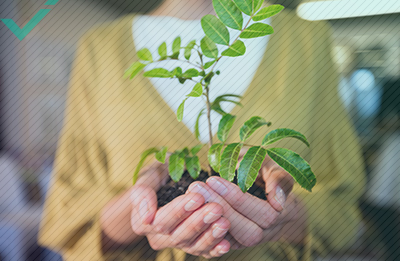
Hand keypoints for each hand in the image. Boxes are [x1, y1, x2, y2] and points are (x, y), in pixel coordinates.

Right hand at [130, 163, 230, 257]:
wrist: (171, 181)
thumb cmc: (159, 176)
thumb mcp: (148, 177)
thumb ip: (142, 193)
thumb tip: (147, 217)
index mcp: (144, 223)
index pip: (160, 221)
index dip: (178, 211)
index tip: (197, 197)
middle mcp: (160, 238)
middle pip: (178, 235)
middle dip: (198, 222)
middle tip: (216, 208)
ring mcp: (178, 243)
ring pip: (193, 245)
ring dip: (210, 236)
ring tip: (224, 222)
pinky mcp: (194, 246)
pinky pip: (204, 252)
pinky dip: (215, 249)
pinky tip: (226, 243)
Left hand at [185, 156, 304, 248]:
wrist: (260, 187)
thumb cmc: (265, 171)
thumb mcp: (273, 167)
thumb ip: (278, 180)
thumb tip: (278, 201)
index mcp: (282, 213)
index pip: (263, 213)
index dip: (238, 198)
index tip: (214, 179)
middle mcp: (268, 231)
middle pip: (248, 232)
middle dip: (221, 208)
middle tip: (198, 186)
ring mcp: (250, 239)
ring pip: (233, 239)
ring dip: (211, 219)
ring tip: (194, 194)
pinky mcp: (234, 241)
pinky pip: (220, 243)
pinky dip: (205, 229)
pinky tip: (191, 209)